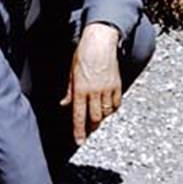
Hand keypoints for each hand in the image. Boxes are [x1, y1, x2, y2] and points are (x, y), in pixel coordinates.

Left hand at [60, 22, 121, 145]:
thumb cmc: (84, 54)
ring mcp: (107, 89)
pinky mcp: (117, 85)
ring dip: (101, 118)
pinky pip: (116, 104)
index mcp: (81, 89)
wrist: (101, 42)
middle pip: (94, 118)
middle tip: (89, 129)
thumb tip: (65, 103)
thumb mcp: (71, 72)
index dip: (79, 131)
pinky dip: (111, 109)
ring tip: (97, 118)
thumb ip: (69, 90)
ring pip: (106, 112)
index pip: (79, 116)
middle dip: (91, 127)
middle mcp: (94, 91)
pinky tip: (107, 108)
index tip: (79, 141)